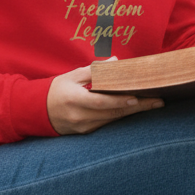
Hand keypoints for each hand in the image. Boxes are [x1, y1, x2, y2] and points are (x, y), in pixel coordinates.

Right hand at [47, 63, 162, 134]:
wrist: (37, 112)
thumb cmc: (56, 90)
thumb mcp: (71, 76)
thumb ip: (93, 70)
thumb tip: (115, 62)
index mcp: (74, 100)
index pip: (101, 102)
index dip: (119, 101)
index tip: (137, 98)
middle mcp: (79, 117)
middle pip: (113, 113)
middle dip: (137, 107)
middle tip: (158, 102)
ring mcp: (83, 127)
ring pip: (112, 120)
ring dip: (132, 112)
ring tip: (152, 104)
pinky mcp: (85, 132)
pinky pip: (107, 124)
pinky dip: (120, 116)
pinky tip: (135, 110)